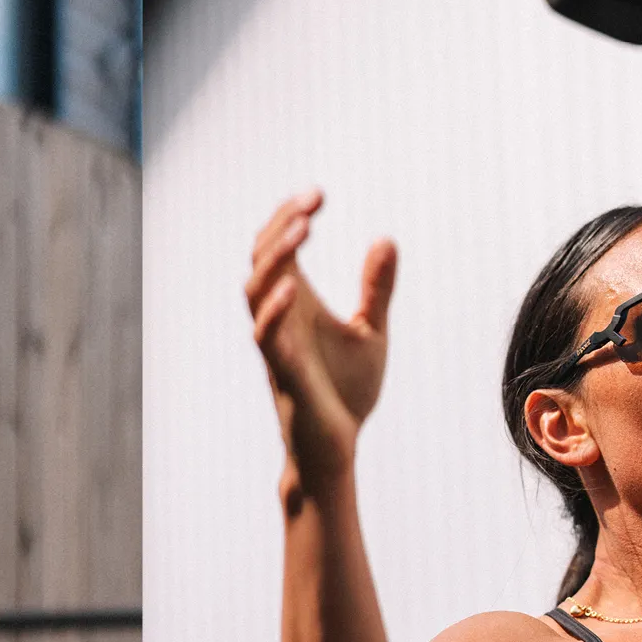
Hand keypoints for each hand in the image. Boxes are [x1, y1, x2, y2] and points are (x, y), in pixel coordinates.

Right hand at [245, 190, 397, 489]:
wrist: (336, 447)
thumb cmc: (345, 392)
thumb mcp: (371, 331)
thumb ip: (375, 288)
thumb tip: (386, 239)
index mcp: (296, 303)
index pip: (278, 247)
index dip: (290, 216)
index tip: (319, 194)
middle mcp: (279, 317)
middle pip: (261, 258)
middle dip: (281, 224)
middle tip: (311, 201)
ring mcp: (276, 344)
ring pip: (255, 291)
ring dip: (275, 258)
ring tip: (302, 230)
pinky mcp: (283, 375)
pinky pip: (266, 338)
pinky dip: (274, 311)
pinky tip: (292, 285)